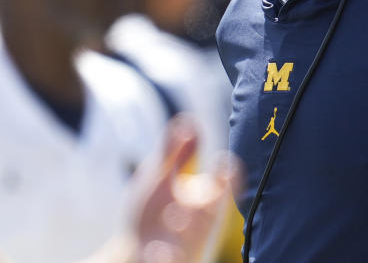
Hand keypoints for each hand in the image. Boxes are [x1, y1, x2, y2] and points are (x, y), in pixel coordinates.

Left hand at [133, 114, 241, 262]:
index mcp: (203, 200)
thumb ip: (175, 151)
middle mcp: (199, 222)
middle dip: (204, 201)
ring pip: (190, 239)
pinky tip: (156, 250)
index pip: (226, 185)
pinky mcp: (171, 260)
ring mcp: (184, 244)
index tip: (224, 161)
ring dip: (184, 229)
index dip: (230, 174)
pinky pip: (172, 260)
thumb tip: (187, 119)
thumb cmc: (154, 213)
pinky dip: (166, 256)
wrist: (137, 252)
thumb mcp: (160, 178)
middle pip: (209, 213)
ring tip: (174, 217)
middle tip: (200, 188)